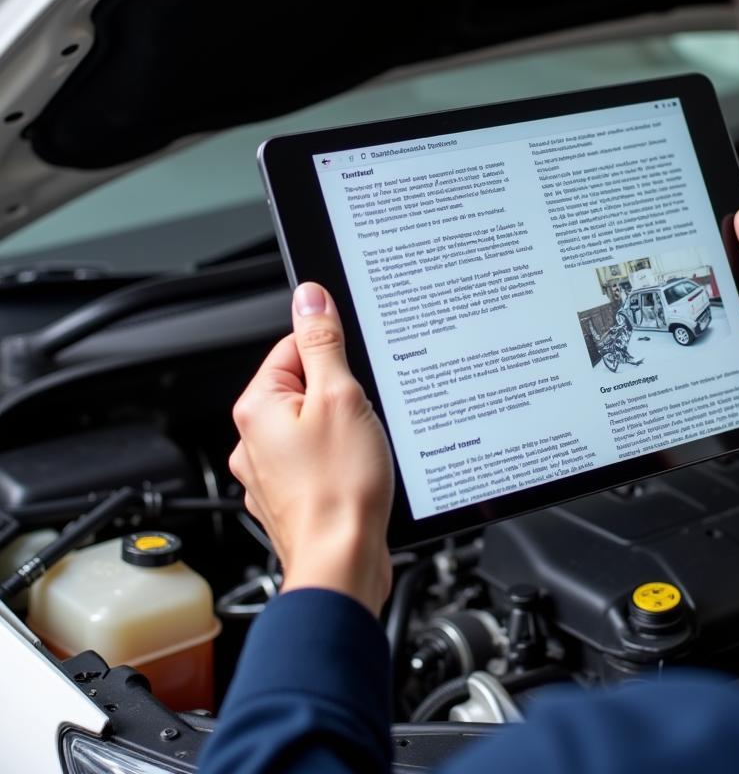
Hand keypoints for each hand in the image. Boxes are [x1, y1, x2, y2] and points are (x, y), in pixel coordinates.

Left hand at [229, 283, 393, 613]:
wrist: (343, 565)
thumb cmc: (340, 491)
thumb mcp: (340, 397)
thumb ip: (323, 342)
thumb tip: (309, 296)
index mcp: (257, 407)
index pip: (293, 348)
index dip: (332, 355)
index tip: (354, 369)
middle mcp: (253, 440)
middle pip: (305, 387)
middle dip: (341, 395)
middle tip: (362, 414)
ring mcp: (270, 473)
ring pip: (315, 427)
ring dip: (343, 430)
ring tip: (362, 448)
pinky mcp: (292, 498)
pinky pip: (319, 461)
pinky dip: (341, 461)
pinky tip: (359, 473)